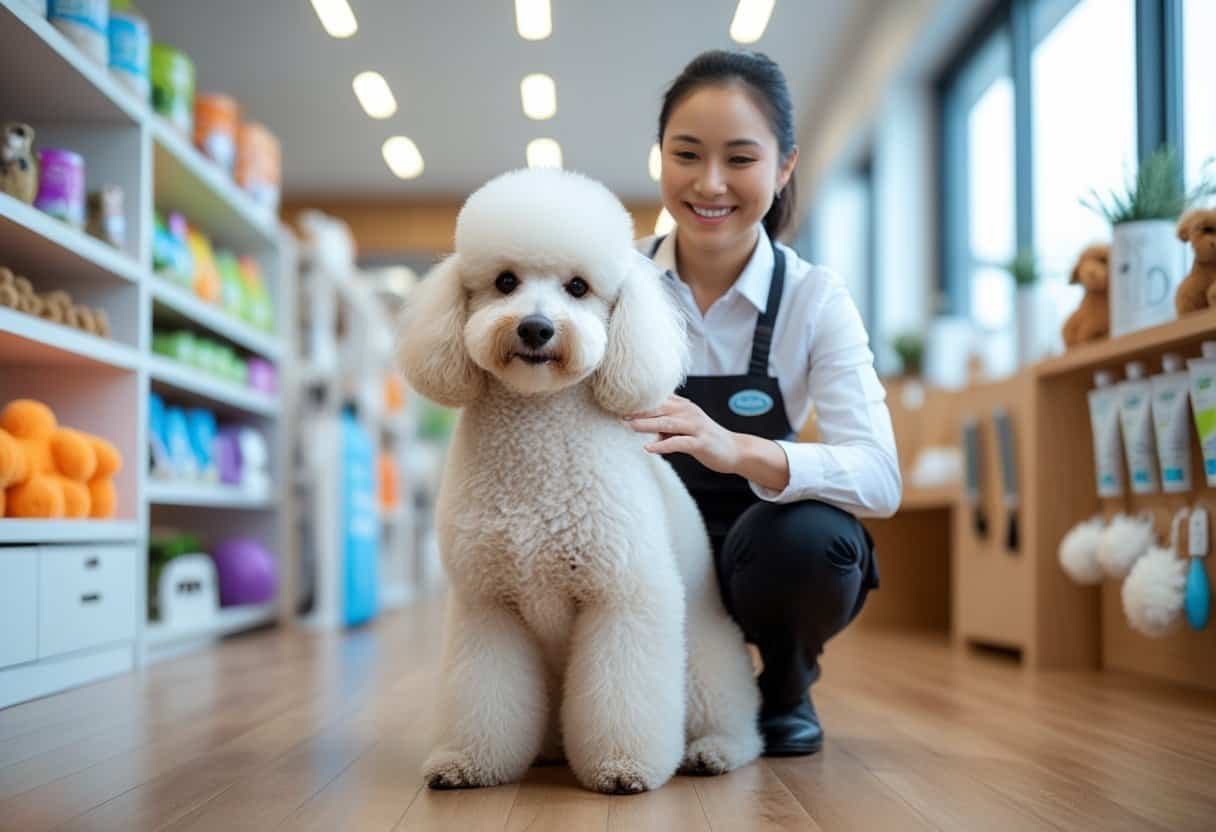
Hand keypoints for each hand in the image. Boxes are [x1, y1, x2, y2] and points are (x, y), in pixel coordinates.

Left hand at [624, 394, 740, 473]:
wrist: (734, 450)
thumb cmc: (704, 438)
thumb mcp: (683, 426)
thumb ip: (664, 423)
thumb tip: (643, 426)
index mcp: (682, 406)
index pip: (657, 398)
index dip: (637, 400)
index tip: (617, 401)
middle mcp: (688, 412)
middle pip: (658, 407)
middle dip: (637, 410)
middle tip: (616, 412)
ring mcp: (695, 426)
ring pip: (666, 423)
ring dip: (646, 424)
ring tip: (628, 425)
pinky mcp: (700, 443)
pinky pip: (678, 443)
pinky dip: (662, 445)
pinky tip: (648, 448)